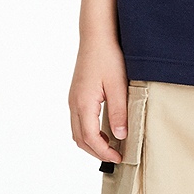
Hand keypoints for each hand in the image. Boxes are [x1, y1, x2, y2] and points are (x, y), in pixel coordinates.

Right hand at [68, 36, 128, 162]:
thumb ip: (119, 112)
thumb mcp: (118, 85)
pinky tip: (103, 128)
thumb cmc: (107, 56)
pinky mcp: (76, 94)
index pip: (91, 139)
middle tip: (115, 156)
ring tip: (111, 145)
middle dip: (96, 152)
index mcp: (83, 104)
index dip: (104, 152)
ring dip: (91, 142)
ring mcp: (73, 99)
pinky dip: (88, 131)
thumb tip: (120, 136)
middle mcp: (74, 104)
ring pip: (77, 131)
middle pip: (80, 139)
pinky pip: (78, 120)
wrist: (96, 35)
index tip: (119, 157)